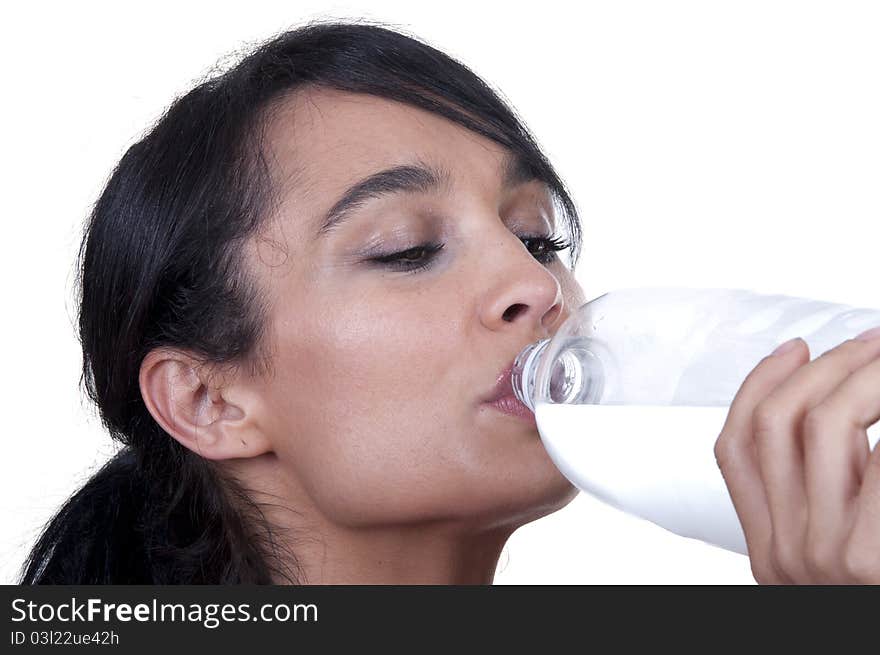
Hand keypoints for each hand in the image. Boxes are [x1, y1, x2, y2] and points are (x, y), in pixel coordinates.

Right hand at [714, 327, 879, 583]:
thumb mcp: (847, 555)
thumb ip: (835, 500)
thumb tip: (844, 410)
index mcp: (770, 553)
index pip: (733, 450)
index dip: (757, 386)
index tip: (795, 349)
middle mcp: (785, 555)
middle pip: (774, 425)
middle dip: (826, 368)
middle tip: (871, 343)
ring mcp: (823, 559)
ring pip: (819, 425)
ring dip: (866, 375)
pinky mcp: (866, 558)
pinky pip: (877, 455)